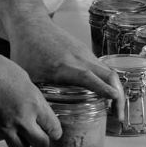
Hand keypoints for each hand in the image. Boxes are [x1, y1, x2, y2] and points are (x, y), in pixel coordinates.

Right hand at [0, 46, 61, 146]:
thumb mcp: (24, 80)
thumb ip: (32, 99)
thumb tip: (35, 109)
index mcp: (34, 103)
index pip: (53, 128)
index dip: (54, 131)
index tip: (53, 132)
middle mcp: (22, 119)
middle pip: (41, 144)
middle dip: (41, 142)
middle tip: (38, 137)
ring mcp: (5, 127)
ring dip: (22, 143)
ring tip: (19, 134)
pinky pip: (1, 139)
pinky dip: (2, 134)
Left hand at [8, 16, 125, 121]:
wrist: (30, 24)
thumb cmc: (26, 51)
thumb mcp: (28, 78)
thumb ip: (36, 97)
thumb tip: (39, 122)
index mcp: (64, 66)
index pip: (88, 77)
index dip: (102, 88)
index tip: (114, 99)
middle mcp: (79, 58)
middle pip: (109, 75)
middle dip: (119, 96)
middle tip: (119, 117)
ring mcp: (85, 53)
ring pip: (109, 71)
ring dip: (116, 90)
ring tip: (116, 111)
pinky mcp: (85, 51)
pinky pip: (103, 67)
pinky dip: (109, 82)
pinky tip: (107, 95)